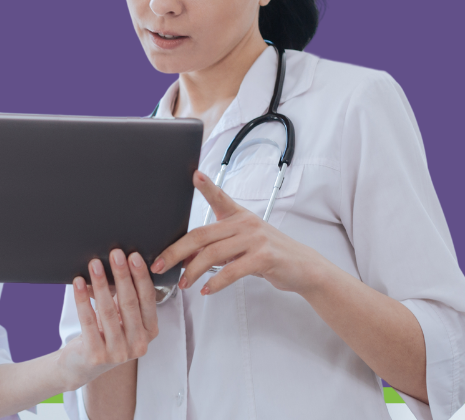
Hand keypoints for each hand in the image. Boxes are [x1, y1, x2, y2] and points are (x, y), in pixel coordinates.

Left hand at [56, 248, 158, 390]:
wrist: (81, 365)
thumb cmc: (104, 334)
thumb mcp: (120, 317)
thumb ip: (123, 296)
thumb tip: (118, 263)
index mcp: (150, 331)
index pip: (148, 299)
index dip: (141, 276)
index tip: (134, 256)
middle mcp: (139, 344)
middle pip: (130, 303)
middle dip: (122, 275)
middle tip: (115, 254)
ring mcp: (119, 352)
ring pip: (108, 310)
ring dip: (100, 284)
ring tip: (94, 264)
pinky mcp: (97, 355)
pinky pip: (88, 321)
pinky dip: (82, 299)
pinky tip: (78, 283)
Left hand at [150, 170, 328, 295]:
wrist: (304, 268)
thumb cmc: (268, 255)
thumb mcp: (242, 245)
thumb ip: (217, 247)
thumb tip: (185, 259)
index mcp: (238, 216)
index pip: (219, 198)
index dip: (206, 186)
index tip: (194, 174)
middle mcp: (246, 223)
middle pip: (202, 235)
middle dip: (176, 251)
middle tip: (159, 264)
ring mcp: (256, 239)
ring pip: (213, 254)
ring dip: (193, 271)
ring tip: (183, 284)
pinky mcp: (264, 257)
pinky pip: (232, 270)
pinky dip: (216, 282)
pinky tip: (206, 290)